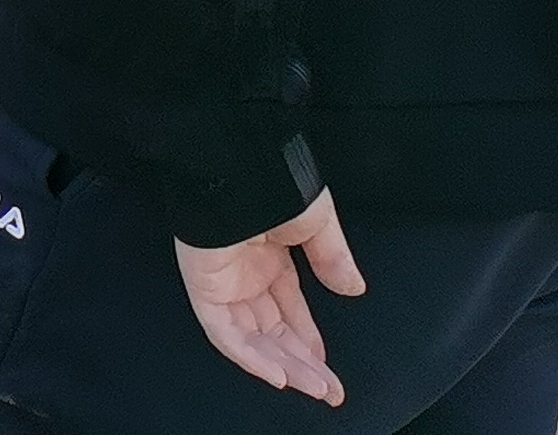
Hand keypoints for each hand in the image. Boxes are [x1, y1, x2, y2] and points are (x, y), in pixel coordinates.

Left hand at [175, 192, 365, 406]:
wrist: (233, 165)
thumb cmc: (270, 180)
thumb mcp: (316, 221)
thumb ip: (332, 257)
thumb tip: (353, 289)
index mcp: (270, 255)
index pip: (290, 310)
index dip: (309, 340)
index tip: (328, 368)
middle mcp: (246, 272)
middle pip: (274, 330)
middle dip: (302, 362)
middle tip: (328, 391)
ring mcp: (223, 280)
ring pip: (251, 337)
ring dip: (283, 366)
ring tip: (314, 388)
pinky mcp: (203, 285)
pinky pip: (223, 331)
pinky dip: (250, 356)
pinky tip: (279, 375)